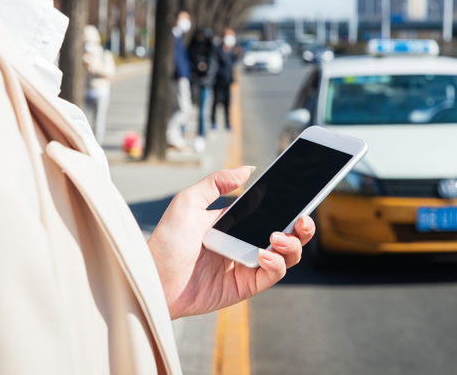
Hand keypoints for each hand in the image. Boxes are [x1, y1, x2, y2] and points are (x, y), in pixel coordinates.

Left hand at [147, 166, 314, 319]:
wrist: (153, 278)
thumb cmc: (166, 241)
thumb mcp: (189, 201)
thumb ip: (217, 182)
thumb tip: (247, 169)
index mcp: (235, 223)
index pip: (271, 213)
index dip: (289, 206)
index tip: (301, 195)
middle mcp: (245, 243)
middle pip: (287, 235)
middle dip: (302, 228)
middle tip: (302, 219)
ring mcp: (247, 265)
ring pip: (286, 256)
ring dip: (291, 245)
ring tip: (278, 236)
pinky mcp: (245, 286)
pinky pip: (272, 275)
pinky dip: (276, 264)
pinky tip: (264, 254)